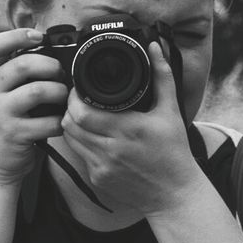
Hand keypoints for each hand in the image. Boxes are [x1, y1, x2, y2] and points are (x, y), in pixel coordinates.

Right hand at [0, 28, 67, 187]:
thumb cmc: (5, 125)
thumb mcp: (1, 96)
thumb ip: (17, 76)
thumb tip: (55, 55)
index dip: (17, 36)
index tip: (38, 37)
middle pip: (23, 64)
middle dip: (50, 66)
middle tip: (60, 74)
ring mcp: (0, 113)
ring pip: (38, 91)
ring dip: (59, 92)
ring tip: (63, 98)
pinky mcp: (14, 134)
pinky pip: (48, 121)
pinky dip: (60, 121)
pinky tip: (60, 123)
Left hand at [59, 40, 204, 216]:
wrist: (174, 195)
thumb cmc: (174, 151)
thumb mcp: (170, 111)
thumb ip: (162, 76)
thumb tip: (155, 47)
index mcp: (128, 130)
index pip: (83, 112)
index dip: (74, 97)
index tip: (80, 88)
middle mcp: (111, 150)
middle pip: (69, 123)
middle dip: (69, 108)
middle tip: (78, 99)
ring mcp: (101, 167)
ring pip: (69, 139)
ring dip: (71, 124)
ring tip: (83, 114)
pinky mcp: (97, 179)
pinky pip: (77, 155)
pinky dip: (79, 142)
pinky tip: (90, 134)